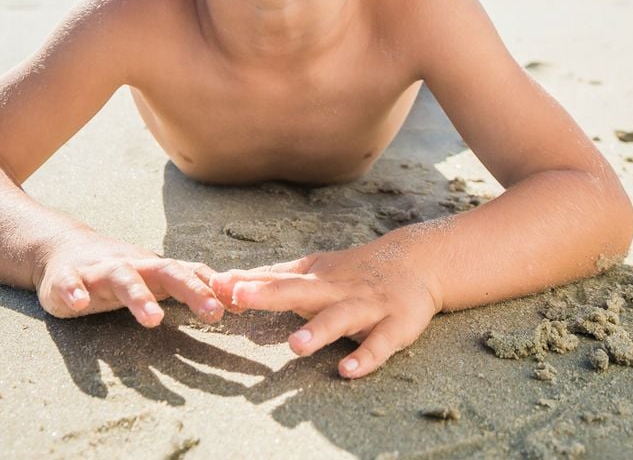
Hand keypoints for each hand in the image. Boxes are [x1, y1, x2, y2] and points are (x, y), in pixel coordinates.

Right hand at [35, 229, 224, 326]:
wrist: (64, 249)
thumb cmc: (121, 270)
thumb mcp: (156, 276)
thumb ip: (191, 285)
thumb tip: (238, 301)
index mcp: (154, 269)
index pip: (191, 274)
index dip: (215, 290)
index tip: (240, 308)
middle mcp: (132, 265)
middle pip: (166, 271)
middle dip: (191, 290)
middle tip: (214, 314)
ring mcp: (99, 271)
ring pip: (122, 278)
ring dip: (139, 297)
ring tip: (153, 319)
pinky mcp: (65, 279)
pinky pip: (69, 284)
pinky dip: (74, 291)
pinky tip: (78, 302)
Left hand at [209, 229, 441, 377]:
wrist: (417, 261)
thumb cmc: (356, 270)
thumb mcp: (316, 268)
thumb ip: (276, 277)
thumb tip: (229, 280)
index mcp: (317, 277)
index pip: (276, 278)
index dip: (247, 282)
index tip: (214, 285)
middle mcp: (337, 289)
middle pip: (300, 291)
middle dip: (268, 294)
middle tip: (237, 298)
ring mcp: (366, 307)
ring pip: (339, 318)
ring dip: (317, 331)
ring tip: (294, 346)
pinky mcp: (395, 326)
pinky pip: (379, 344)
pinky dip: (364, 358)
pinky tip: (346, 371)